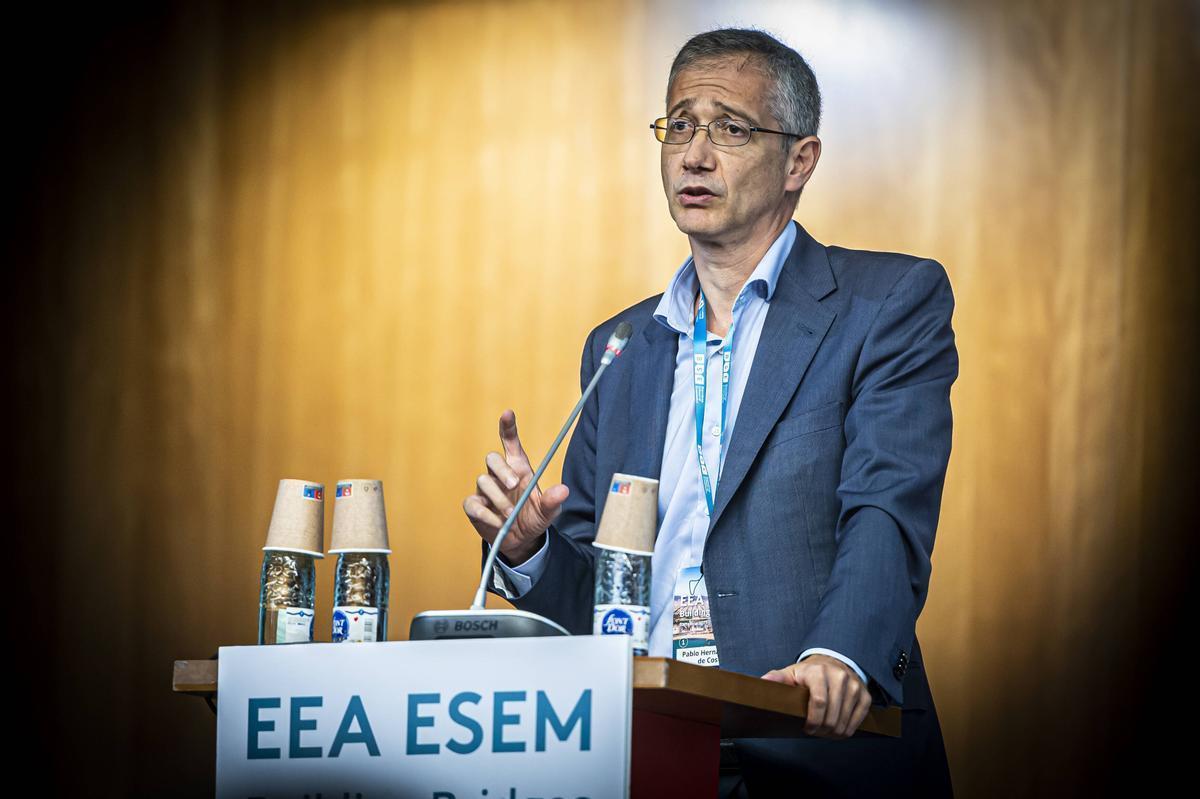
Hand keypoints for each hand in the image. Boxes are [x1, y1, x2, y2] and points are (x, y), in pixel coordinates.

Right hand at [462, 409, 569, 565]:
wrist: (521, 542)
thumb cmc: (533, 518)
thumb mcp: (548, 512)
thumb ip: (553, 501)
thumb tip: (563, 490)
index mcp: (518, 468)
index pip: (510, 442)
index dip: (508, 426)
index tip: (508, 413)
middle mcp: (499, 475)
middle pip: (492, 458)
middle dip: (502, 470)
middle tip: (514, 485)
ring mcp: (485, 490)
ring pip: (483, 481)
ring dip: (498, 498)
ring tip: (511, 515)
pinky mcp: (474, 506)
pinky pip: (473, 503)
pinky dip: (486, 514)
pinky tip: (498, 522)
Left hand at [761, 654, 871, 738]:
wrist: (833, 661)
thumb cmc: (809, 672)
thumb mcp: (791, 673)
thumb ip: (777, 678)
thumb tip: (762, 682)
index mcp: (818, 671)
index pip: (819, 702)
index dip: (813, 721)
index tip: (807, 728)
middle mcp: (839, 676)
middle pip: (832, 716)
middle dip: (822, 730)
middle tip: (815, 733)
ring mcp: (854, 685)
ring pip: (845, 721)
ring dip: (834, 733)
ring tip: (824, 732)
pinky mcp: (864, 694)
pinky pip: (858, 720)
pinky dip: (847, 729)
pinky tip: (838, 730)